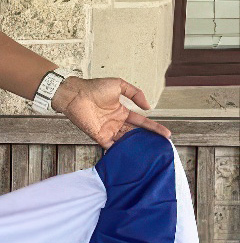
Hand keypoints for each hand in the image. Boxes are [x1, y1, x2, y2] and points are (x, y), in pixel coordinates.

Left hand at [51, 76, 170, 149]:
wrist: (75, 94)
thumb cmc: (94, 87)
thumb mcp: (119, 85)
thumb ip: (135, 93)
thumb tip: (147, 107)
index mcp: (122, 112)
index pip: (142, 122)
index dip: (154, 128)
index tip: (167, 135)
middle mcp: (116, 123)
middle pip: (136, 134)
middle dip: (148, 141)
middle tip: (162, 148)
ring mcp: (108, 130)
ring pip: (126, 142)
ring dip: (137, 148)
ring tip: (152, 154)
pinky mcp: (99, 137)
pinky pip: (112, 147)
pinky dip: (121, 152)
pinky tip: (132, 157)